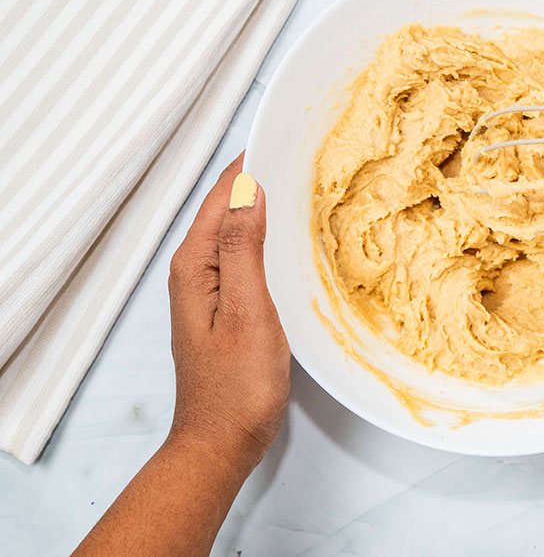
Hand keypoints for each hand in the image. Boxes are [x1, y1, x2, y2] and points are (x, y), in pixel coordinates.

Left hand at [166, 154, 289, 470]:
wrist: (222, 442)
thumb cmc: (236, 387)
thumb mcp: (247, 312)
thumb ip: (243, 249)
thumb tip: (247, 189)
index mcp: (196, 264)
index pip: (222, 193)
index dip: (252, 163)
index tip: (289, 138)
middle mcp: (197, 269)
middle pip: (228, 206)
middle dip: (263, 178)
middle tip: (310, 157)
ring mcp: (211, 287)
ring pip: (240, 229)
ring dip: (268, 207)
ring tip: (309, 186)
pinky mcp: (228, 304)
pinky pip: (248, 254)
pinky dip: (270, 237)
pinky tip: (296, 240)